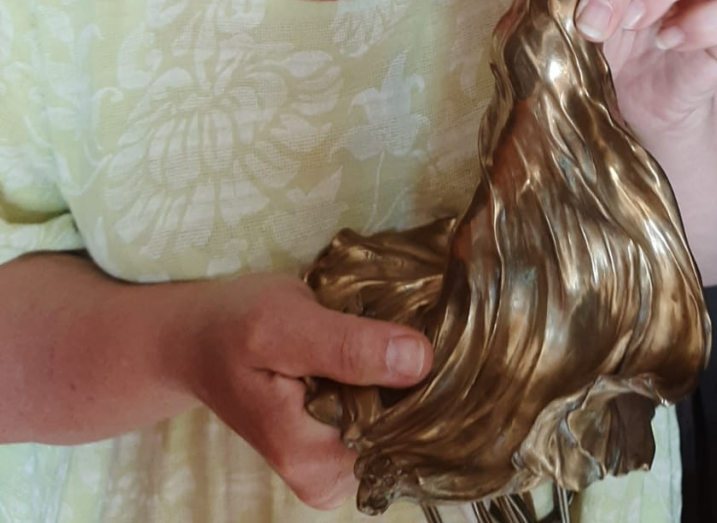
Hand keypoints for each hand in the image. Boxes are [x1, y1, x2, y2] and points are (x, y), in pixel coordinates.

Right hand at [168, 272, 431, 510]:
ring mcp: (332, 467)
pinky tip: (374, 350)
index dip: (425, 386)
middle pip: (407, 432)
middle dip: (414, 379)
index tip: (430, 338)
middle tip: (401, 324)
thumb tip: (419, 362)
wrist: (200, 338)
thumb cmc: (235, 325)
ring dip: (402, 377)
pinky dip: (388, 380)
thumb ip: (348, 347)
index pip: (406, 436)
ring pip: (400, 422)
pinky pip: (384, 416)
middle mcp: (326, 479)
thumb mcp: (287, 323)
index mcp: (313, 462)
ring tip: (383, 333)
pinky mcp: (335, 447)